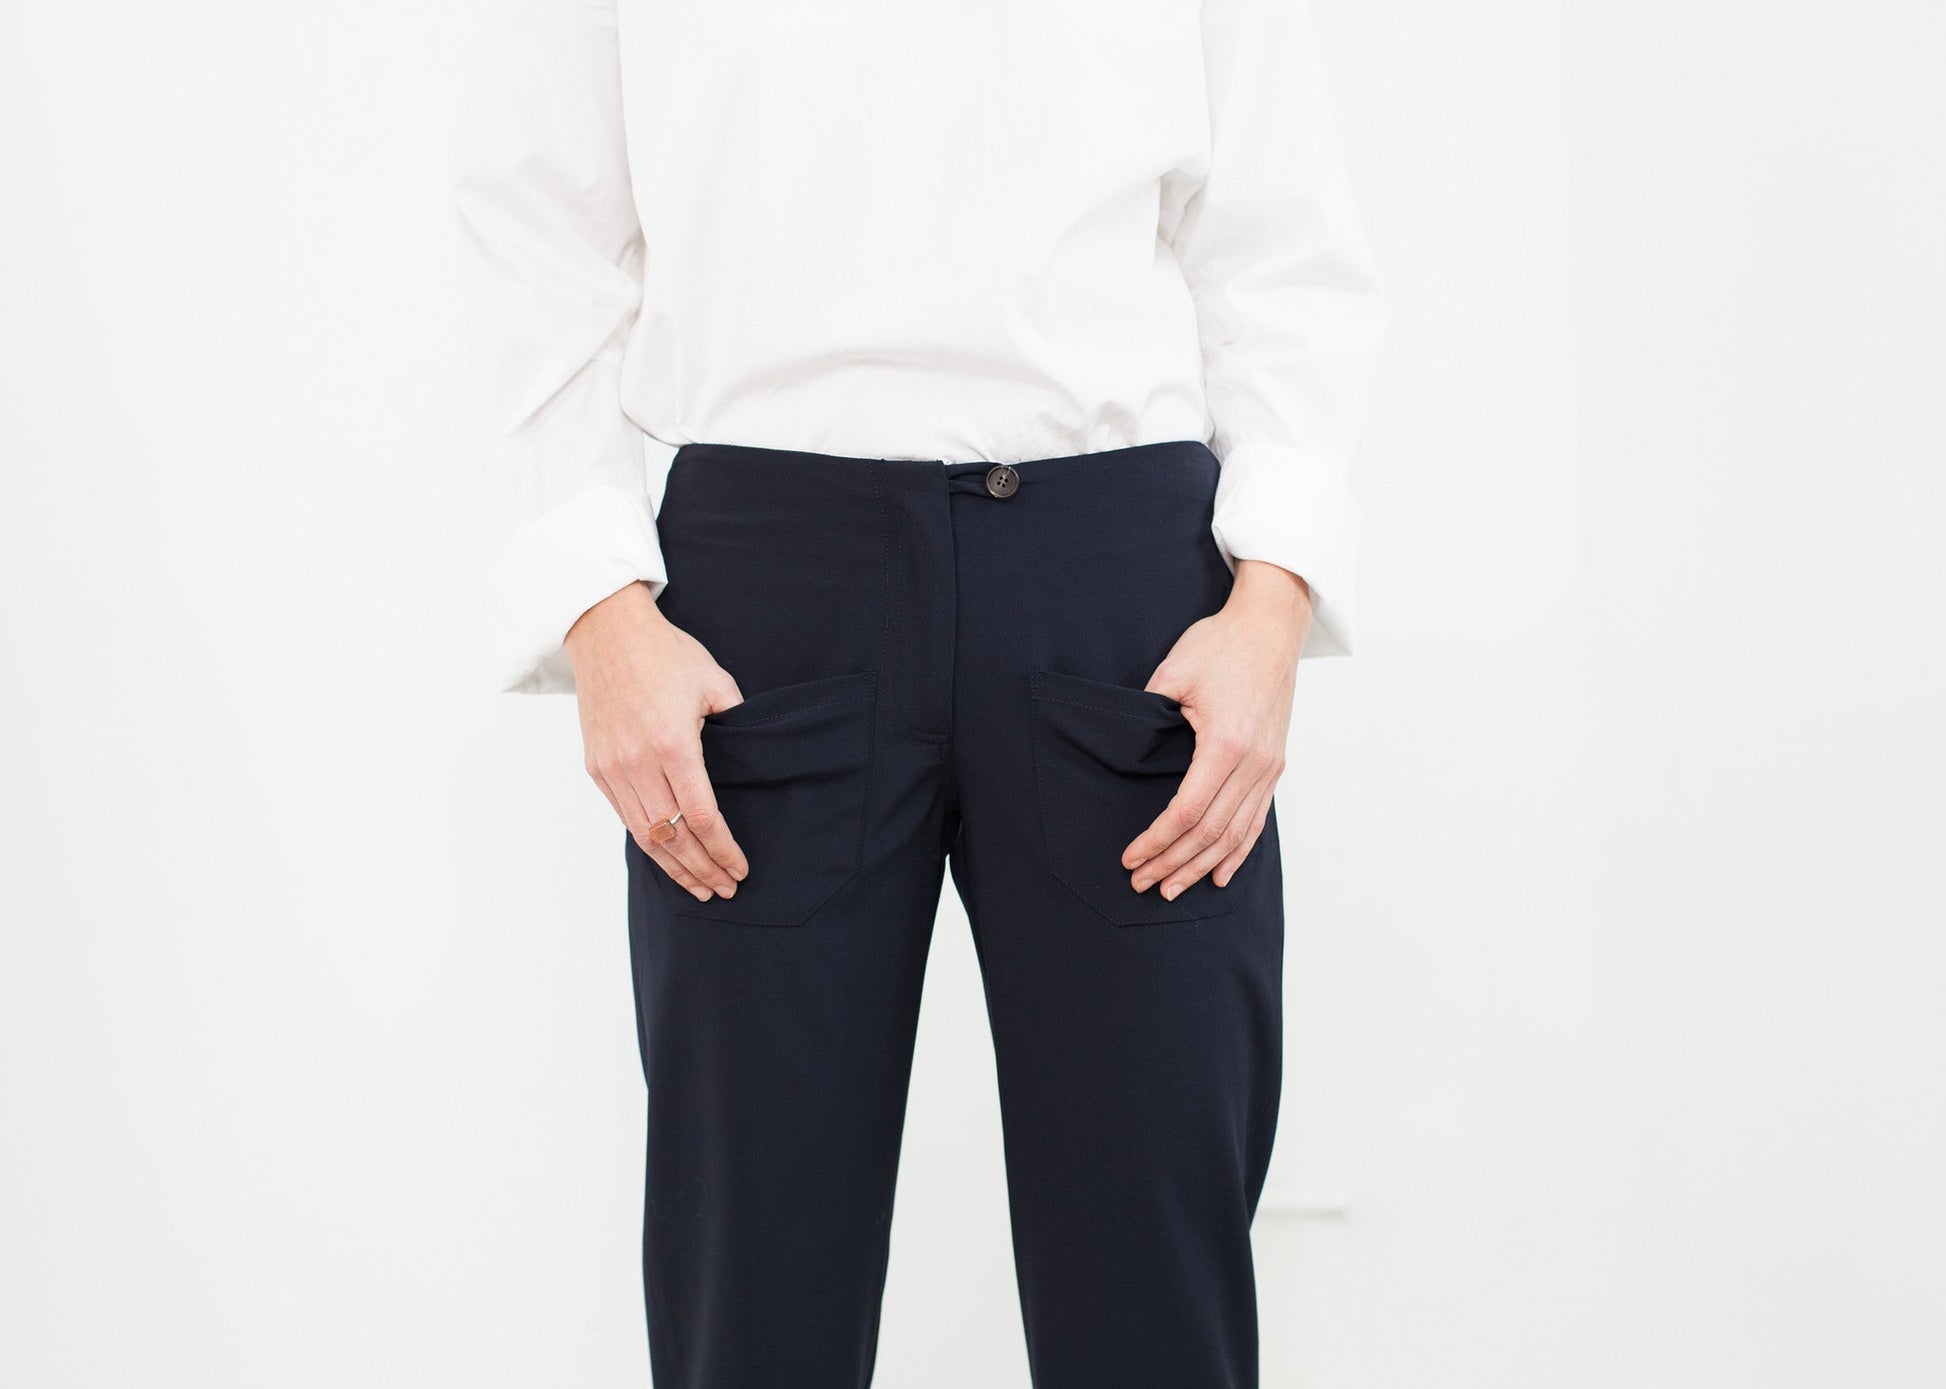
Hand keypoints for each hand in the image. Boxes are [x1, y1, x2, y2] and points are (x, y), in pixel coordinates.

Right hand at [565, 582, 748, 900]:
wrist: (605, 632)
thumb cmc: (664, 653)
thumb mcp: (714, 681)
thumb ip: (737, 723)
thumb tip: (754, 758)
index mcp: (672, 742)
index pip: (701, 816)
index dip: (723, 849)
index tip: (740, 868)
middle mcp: (638, 762)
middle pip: (672, 837)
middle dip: (702, 869)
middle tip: (725, 889)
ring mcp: (612, 767)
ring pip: (644, 836)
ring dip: (674, 868)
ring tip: (699, 887)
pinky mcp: (596, 767)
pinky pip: (624, 817)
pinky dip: (648, 844)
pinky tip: (669, 857)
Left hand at [1121, 560, 1311, 899]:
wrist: (1271, 625)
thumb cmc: (1222, 644)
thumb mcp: (1173, 673)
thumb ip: (1149, 716)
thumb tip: (1125, 752)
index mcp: (1226, 744)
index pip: (1186, 812)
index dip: (1156, 841)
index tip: (1131, 857)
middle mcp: (1254, 763)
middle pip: (1210, 833)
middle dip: (1173, 863)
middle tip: (1142, 884)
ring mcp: (1269, 767)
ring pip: (1235, 834)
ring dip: (1202, 866)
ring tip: (1173, 888)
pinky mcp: (1274, 764)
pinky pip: (1257, 820)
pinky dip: (1238, 851)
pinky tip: (1222, 874)